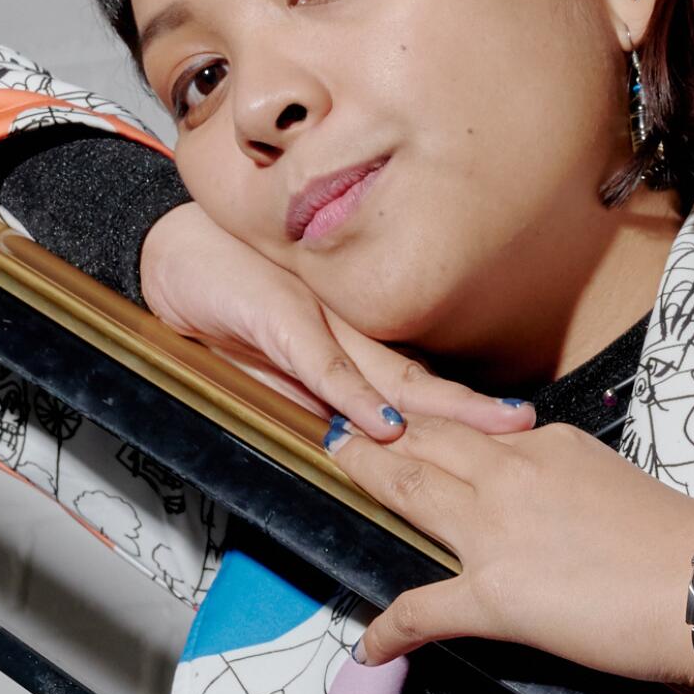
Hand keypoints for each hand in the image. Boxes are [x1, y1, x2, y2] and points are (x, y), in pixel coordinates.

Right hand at [137, 203, 534, 444]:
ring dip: (442, 405)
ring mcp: (318, 321)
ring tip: (490, 424)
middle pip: (420, 379)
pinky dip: (354, 396)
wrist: (171, 252)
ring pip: (390, 373)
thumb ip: (310, 395)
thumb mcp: (273, 360)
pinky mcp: (282, 318)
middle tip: (521, 425)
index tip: (502, 432)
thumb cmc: (223, 295)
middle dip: (473, 409)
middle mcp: (344, 329)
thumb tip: (352, 441)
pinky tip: (384, 421)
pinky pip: (323, 364)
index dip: (458, 410)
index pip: (413, 383)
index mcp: (346, 341)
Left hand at [326, 416, 693, 685]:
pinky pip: (422, 610)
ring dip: (366, 475)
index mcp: (550, 446)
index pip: (478, 430)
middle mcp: (514, 473)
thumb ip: (571, 484)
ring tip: (336, 465)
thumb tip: (552, 508)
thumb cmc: (685, 546)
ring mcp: (497, 531)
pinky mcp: (495, 595)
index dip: (434, 420)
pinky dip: (390, 630)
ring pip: (411, 489)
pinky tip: (371, 647)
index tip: (406, 413)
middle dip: (379, 428)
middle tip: (343, 421)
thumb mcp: (619, 486)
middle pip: (428, 440)